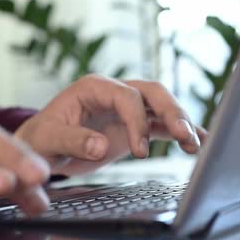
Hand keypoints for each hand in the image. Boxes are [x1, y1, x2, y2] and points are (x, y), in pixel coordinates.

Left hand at [15, 74, 206, 174]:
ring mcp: (126, 108)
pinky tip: (197, 143)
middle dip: (171, 112)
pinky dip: (178, 133)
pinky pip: (160, 125)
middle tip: (184, 135)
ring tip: (196, 144)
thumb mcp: (49, 140)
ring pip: (161, 107)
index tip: (140, 151)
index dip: (137, 121)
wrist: (42, 148)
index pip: (126, 96)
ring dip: (180, 123)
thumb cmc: (42, 139)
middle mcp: (114, 92)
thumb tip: (100, 145)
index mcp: (94, 87)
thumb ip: (73, 140)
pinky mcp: (133, 126)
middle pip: (152, 93)